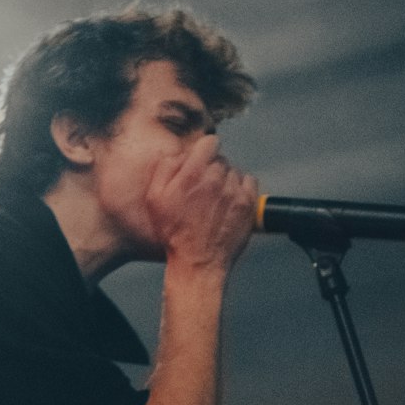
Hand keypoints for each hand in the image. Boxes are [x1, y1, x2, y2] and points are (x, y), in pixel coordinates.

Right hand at [146, 135, 256, 274]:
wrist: (197, 262)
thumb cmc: (174, 234)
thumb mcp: (155, 198)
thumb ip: (165, 167)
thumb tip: (180, 153)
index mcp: (192, 173)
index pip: (210, 142)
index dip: (204, 151)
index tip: (201, 162)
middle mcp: (215, 178)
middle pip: (221, 159)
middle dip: (212, 170)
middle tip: (204, 190)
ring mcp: (234, 190)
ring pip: (234, 171)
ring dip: (226, 180)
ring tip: (216, 200)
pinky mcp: (247, 203)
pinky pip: (249, 181)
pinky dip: (242, 188)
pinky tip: (230, 202)